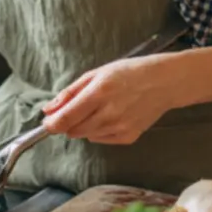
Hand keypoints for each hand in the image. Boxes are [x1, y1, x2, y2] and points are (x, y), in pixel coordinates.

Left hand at [41, 55, 172, 144]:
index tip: (46, 122)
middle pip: (73, 131)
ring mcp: (120, 128)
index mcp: (98, 93)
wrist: (164, 82)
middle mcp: (109, 114)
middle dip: (68, 123)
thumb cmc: (129, 72)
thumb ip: (70, 93)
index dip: (51, 124)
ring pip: (86, 136)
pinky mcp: (128, 137)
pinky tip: (111, 115)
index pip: (65, 119)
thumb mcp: (96, 74)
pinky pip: (101, 139)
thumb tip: (48, 110)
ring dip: (84, 125)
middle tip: (77, 108)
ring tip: (98, 108)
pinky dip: (99, 130)